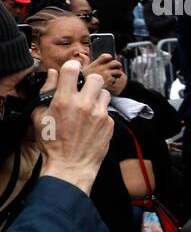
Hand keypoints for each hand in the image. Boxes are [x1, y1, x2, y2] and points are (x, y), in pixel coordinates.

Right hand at [33, 61, 112, 195]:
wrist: (70, 165)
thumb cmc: (52, 143)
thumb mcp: (40, 117)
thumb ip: (46, 92)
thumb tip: (52, 74)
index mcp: (64, 101)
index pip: (72, 70)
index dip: (72, 66)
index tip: (72, 69)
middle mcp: (84, 105)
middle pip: (96, 78)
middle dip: (90, 82)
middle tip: (84, 90)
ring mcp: (99, 114)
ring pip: (105, 93)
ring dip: (97, 97)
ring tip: (88, 107)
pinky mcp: (109, 124)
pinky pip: (107, 111)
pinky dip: (101, 113)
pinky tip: (92, 122)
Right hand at [84, 55, 125, 94]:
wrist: (88, 90)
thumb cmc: (86, 80)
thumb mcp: (84, 69)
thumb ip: (85, 61)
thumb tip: (82, 54)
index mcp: (96, 64)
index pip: (106, 56)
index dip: (110, 57)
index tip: (109, 60)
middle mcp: (102, 68)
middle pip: (115, 63)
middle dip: (118, 65)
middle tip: (117, 67)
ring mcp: (106, 74)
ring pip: (118, 71)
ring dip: (117, 73)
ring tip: (114, 75)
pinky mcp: (110, 81)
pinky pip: (116, 78)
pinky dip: (114, 80)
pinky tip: (110, 81)